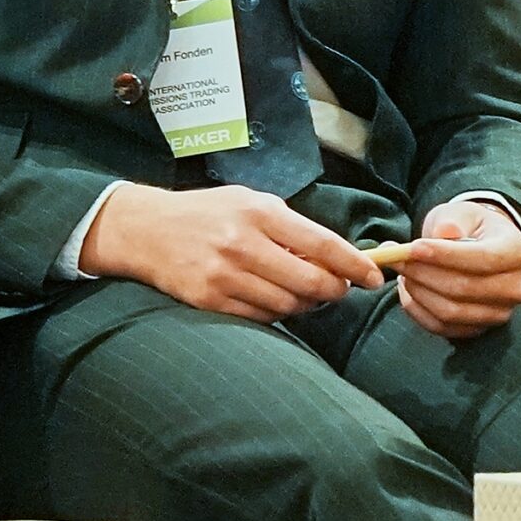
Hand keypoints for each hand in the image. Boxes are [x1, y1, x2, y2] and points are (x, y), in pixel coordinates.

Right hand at [79, 182, 381, 320]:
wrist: (146, 230)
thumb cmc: (209, 212)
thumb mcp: (252, 203)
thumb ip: (292, 227)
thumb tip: (336, 257)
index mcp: (261, 213)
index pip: (323, 245)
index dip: (355, 265)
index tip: (374, 277)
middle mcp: (243, 244)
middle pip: (310, 281)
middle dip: (335, 290)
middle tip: (340, 289)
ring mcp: (224, 276)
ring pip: (288, 304)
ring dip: (306, 304)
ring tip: (305, 292)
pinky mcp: (209, 301)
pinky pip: (260, 317)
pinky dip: (276, 312)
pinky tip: (274, 299)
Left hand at [396, 198, 520, 338]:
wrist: (481, 249)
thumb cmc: (471, 228)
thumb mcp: (463, 213)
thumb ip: (452, 220)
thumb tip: (442, 233)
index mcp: (517, 251)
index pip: (482, 259)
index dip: (445, 256)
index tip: (413, 248)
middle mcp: (514, 287)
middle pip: (463, 289)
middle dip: (424, 274)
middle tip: (397, 259)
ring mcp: (499, 313)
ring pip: (450, 312)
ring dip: (418, 292)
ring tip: (404, 272)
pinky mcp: (478, 329)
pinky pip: (441, 327)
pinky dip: (418, 310)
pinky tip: (409, 290)